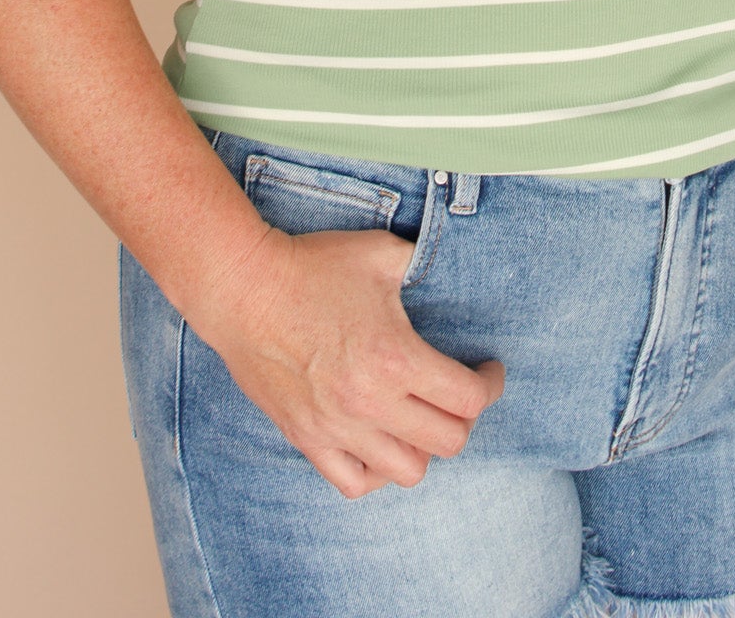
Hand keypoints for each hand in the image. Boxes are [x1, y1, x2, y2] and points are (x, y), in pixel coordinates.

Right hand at [190, 223, 504, 500]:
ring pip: (407, 472)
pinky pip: (354, 482)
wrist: (244, 289)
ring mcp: (337, 428)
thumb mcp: (382, 252)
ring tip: (420, 418)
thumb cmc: (313, 267)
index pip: (468, 398)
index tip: (488, 370)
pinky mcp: (307, 438)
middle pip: (448, 441)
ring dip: (424, 447)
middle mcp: (371, 403)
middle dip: (466, 417)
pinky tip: (380, 442)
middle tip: (458, 393)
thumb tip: (450, 264)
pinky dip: (376, 470)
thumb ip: (424, 261)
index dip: (490, 384)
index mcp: (397, 358)